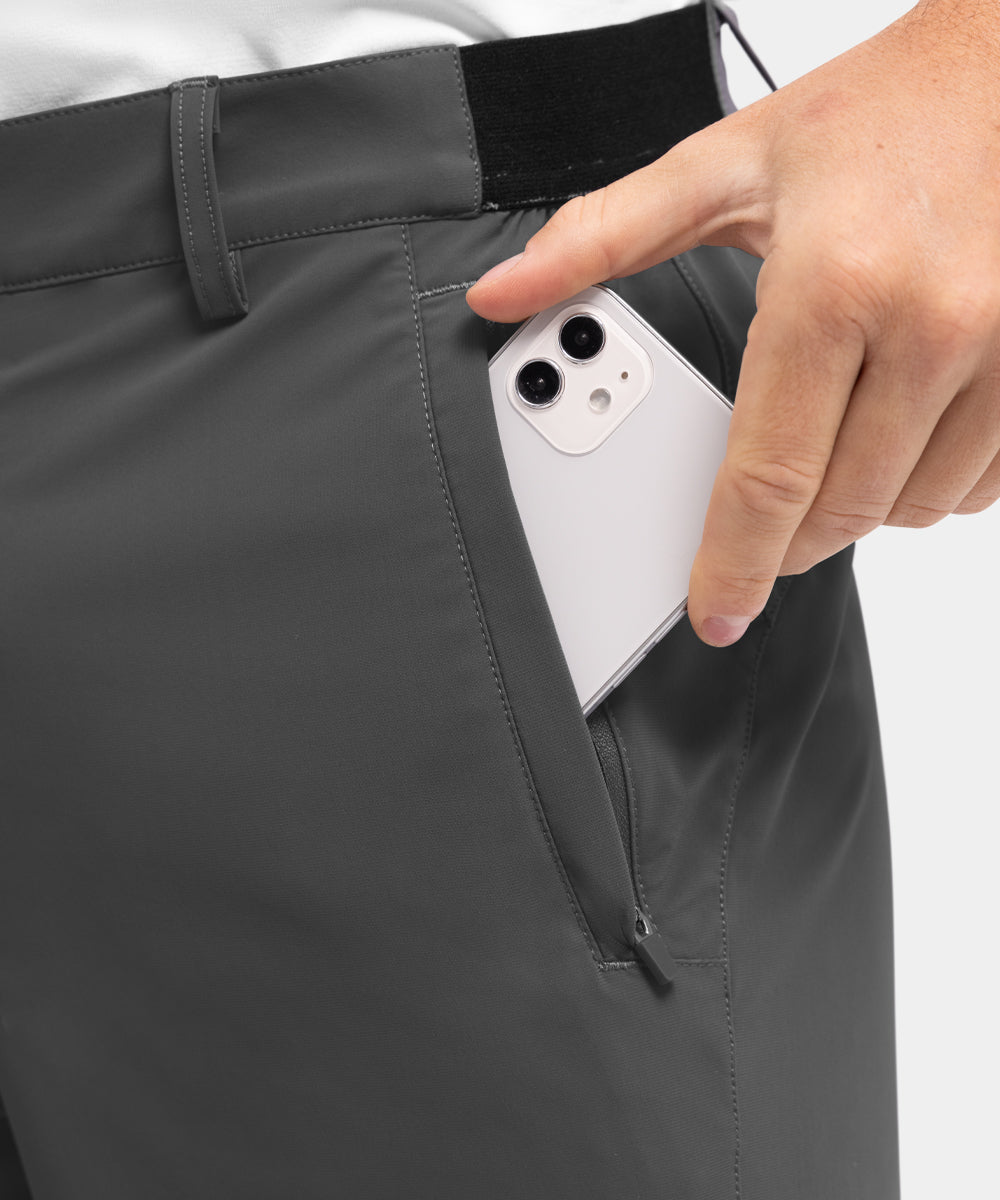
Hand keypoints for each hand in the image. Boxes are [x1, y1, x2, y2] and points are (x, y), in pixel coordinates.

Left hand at [466, 0, 999, 646]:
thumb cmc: (870, 120)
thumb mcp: (721, 168)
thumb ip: (602, 239)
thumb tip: (506, 293)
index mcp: (835, 288)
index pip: (768, 478)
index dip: (734, 565)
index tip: (715, 612)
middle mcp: (932, 326)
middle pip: (839, 511)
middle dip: (786, 541)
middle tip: (757, 525)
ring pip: (911, 508)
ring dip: (857, 509)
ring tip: (830, 449)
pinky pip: (981, 487)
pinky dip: (928, 487)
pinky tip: (899, 440)